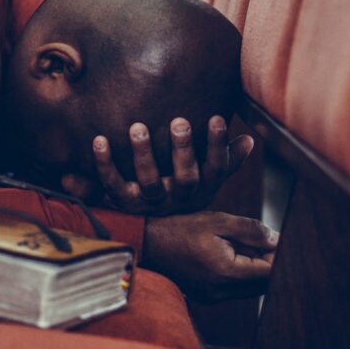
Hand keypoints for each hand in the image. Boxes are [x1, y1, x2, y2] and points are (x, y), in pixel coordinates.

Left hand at [62, 116, 253, 215]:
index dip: (218, 145)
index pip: (216, 169)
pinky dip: (104, 163)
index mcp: (200, 189)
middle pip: (185, 177)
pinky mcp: (124, 202)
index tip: (217, 117)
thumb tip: (250, 140)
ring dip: (143, 154)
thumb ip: (227, 160)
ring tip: (138, 127)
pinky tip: (99, 139)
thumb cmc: (182, 189)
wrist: (152, 230)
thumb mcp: (208, 179)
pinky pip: (112, 183)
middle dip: (184, 149)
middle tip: (180, 122)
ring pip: (149, 181)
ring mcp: (150, 201)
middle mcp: (177, 198)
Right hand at [142, 211, 277, 301]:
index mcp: (225, 272)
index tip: (276, 241)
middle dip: (267, 262)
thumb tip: (277, 240)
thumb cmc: (178, 229)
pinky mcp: (207, 297)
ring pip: (250, 288)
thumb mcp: (217, 221)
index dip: (279, 257)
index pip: (270, 274)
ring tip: (237, 246)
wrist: (145, 244)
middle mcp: (220, 291)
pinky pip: (234, 289)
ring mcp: (213, 297)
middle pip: (263, 284)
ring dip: (253, 269)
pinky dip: (238, 273)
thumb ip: (250, 230)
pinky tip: (225, 255)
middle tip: (258, 240)